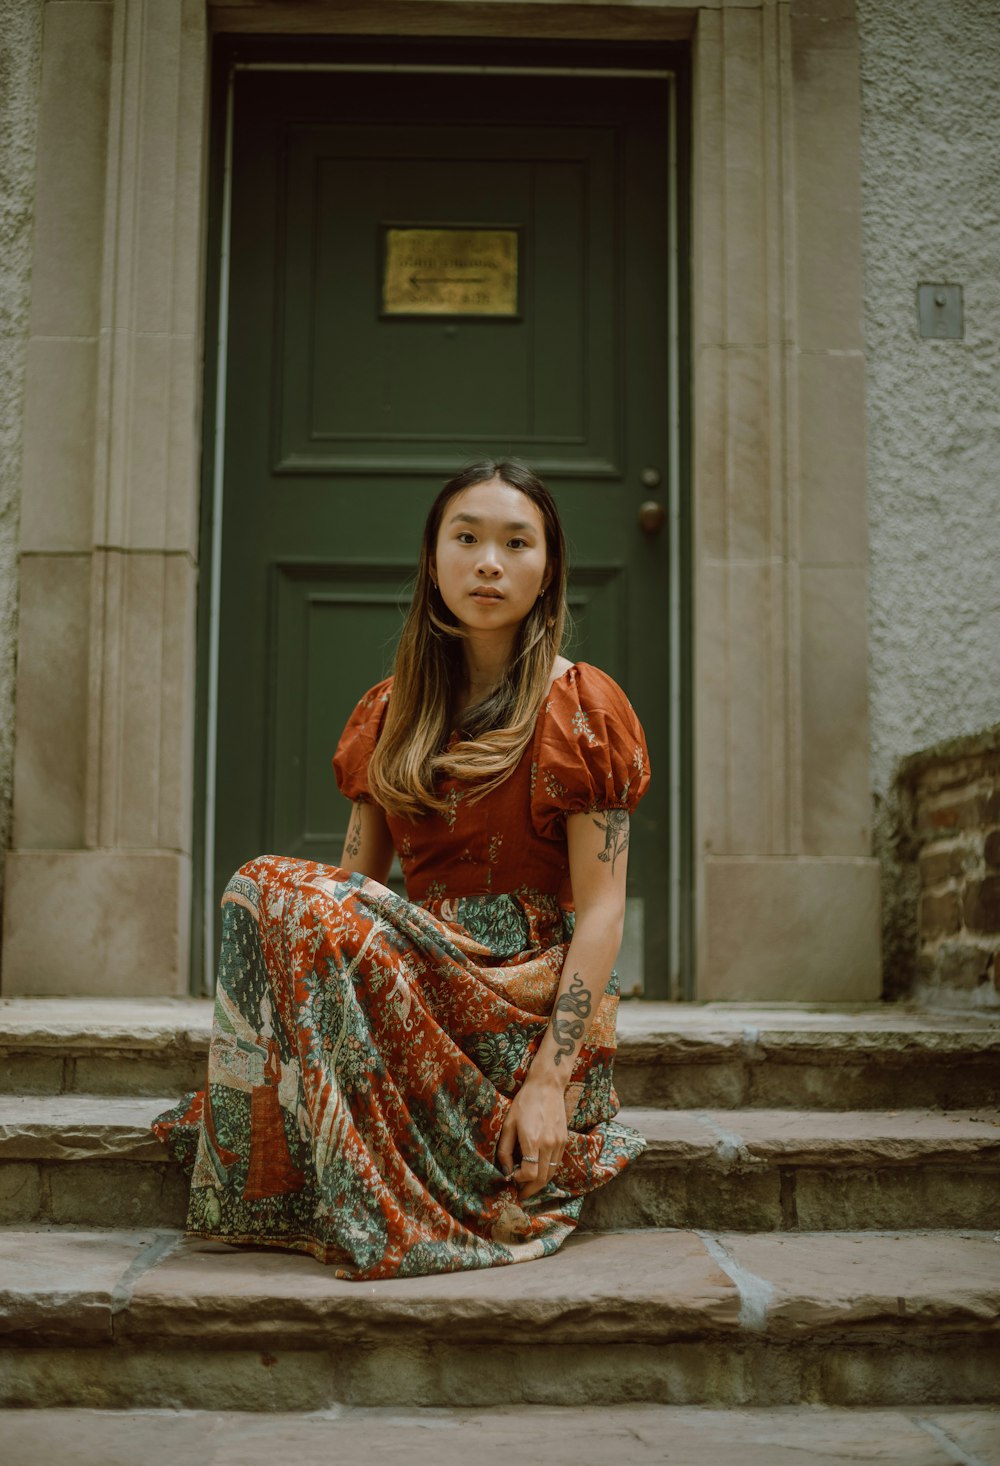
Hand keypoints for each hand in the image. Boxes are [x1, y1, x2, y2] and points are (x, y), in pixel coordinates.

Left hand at [495, 1074, 567, 1200]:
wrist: (547, 1086)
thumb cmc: (524, 1103)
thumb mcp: (508, 1124)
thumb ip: (505, 1150)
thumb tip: (505, 1171)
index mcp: (533, 1141)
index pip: (530, 1174)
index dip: (519, 1181)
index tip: (511, 1178)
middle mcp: (549, 1145)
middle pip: (542, 1179)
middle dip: (530, 1190)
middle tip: (519, 1193)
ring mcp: (559, 1144)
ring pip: (551, 1174)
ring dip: (539, 1183)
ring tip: (527, 1185)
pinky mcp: (564, 1141)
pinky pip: (556, 1164)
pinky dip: (547, 1172)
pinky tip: (537, 1170)